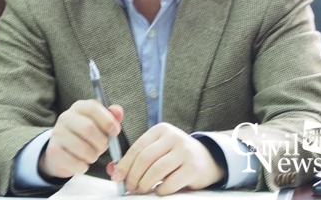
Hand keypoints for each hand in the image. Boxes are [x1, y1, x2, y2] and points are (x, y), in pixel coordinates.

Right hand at [39, 99, 122, 178]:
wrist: (61, 151)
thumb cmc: (85, 135)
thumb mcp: (99, 124)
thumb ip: (111, 117)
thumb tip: (118, 112)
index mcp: (79, 107)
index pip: (92, 108)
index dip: (107, 120)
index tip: (115, 132)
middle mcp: (65, 117)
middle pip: (88, 128)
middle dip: (101, 142)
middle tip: (103, 147)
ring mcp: (58, 134)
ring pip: (83, 148)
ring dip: (93, 156)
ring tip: (92, 155)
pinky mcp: (54, 151)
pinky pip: (76, 163)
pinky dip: (83, 166)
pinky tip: (81, 162)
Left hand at [108, 122, 223, 195]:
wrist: (207, 160)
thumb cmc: (176, 156)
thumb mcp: (157, 151)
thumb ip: (136, 159)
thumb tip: (113, 170)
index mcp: (161, 130)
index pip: (137, 147)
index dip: (124, 164)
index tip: (117, 177)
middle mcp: (173, 137)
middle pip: (145, 158)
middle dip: (133, 176)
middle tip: (130, 187)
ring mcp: (185, 151)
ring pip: (157, 170)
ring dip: (145, 184)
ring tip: (141, 190)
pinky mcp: (193, 167)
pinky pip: (171, 182)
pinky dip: (161, 190)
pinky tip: (159, 191)